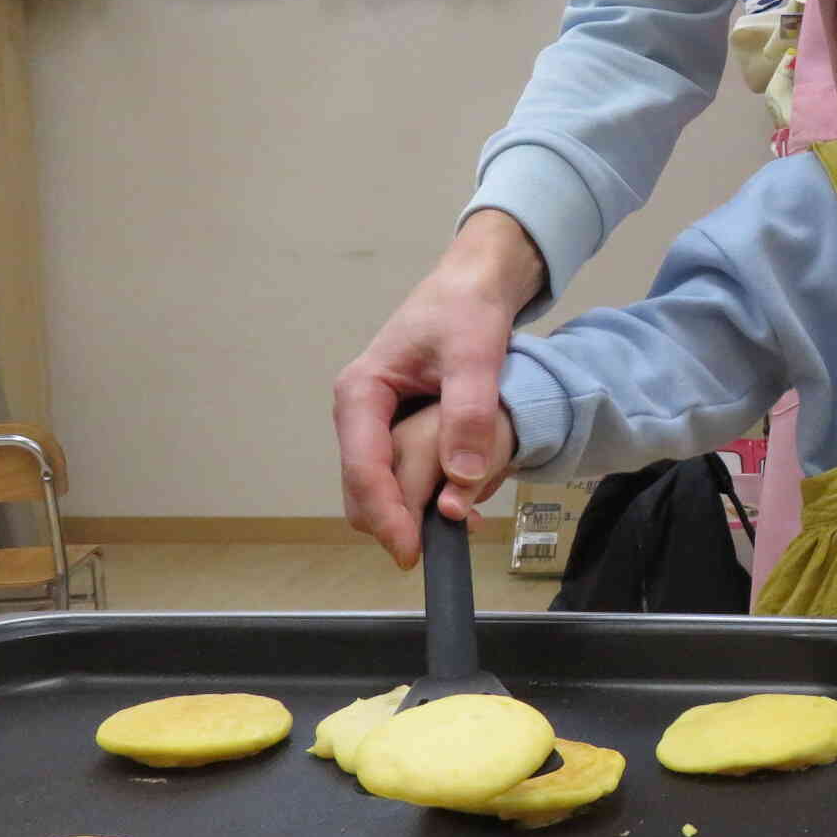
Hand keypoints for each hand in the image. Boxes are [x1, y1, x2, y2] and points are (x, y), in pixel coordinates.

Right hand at [333, 210, 543, 567]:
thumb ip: (469, 413)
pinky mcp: (401, 430)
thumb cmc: (466, 309)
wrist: (476, 284)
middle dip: (398, 521)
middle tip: (444, 545)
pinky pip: (405, 475)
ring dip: (416, 512)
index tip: (411, 552)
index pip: (362, 469)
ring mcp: (378, 424)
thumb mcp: (474, 355)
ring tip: (464, 522)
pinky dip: (430, 495)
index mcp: (360, 392)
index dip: (385, 515)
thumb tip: (462, 478)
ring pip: (383, 488)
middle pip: (363, 489)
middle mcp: (361, 414)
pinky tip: (467, 501)